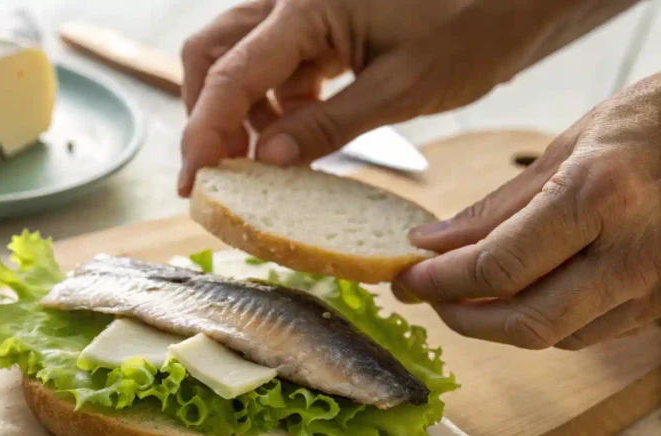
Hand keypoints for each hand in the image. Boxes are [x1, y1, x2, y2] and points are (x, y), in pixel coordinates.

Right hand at [177, 0, 637, 195]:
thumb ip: (327, 126)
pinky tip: (293, 137)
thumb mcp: (403, 89)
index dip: (203, 133)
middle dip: (207, 116)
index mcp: (307, 6)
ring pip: (237, 59)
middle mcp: (291, 0)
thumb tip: (264, 161)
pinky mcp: (319, 24)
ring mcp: (303, 10)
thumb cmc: (475, 26)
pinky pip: (275, 64)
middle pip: (212, 55)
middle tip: (222, 173)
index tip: (193, 184)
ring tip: (263, 163)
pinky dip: (273, 104)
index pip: (230, 75)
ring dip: (239, 113)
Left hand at [397, 74, 660, 349]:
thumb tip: (431, 243)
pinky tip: (521, 295)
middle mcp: (632, 253)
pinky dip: (545, 321)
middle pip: (527, 323)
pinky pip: (592, 332)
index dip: (441, 281)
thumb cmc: (653, 125)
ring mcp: (657, 286)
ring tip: (465, 295)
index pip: (498, 268)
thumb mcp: (568, 148)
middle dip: (463, 318)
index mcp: (598, 197)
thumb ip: (497, 206)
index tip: (409, 276)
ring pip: (558, 336)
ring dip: (500, 325)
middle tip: (428, 295)